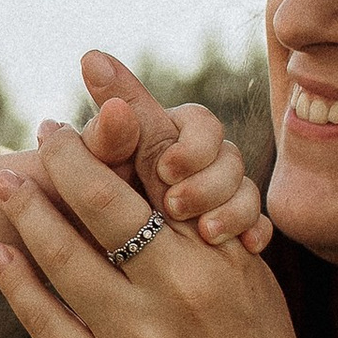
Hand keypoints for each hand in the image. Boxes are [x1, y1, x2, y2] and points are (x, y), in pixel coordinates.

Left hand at [0, 118, 319, 337]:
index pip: (166, 170)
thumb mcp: (254, 290)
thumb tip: (166, 172)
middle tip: (43, 132)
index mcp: (221, 263)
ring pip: (63, 256)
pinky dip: (16, 282)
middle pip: (104, 202)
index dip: (128, 115)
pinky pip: (44, 320)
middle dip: (66, 156)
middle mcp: (179, 294)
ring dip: (26, 210)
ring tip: (5, 182)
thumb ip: (210, 235)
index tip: (94, 82)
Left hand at [72, 49, 271, 251]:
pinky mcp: (231, 234)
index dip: (190, 145)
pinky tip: (248, 246)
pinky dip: (254, 232)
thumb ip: (102, 131)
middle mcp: (190, 163)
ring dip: (233, 208)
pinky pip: (259, 225)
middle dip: (208, 181)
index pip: (199, 122)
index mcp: (161, 139)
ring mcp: (213, 198)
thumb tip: (94, 61)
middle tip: (174, 205)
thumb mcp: (94, 176)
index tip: (165, 170)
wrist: (89, 276)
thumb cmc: (78, 214)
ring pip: (245, 189)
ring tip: (207, 232)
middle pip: (228, 154)